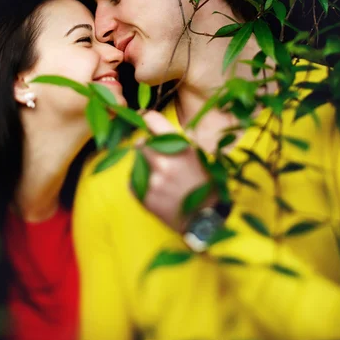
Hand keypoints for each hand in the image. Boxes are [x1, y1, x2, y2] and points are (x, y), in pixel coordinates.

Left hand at [136, 111, 213, 232]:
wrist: (207, 219)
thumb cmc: (206, 184)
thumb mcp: (200, 155)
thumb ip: (180, 139)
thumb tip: (157, 122)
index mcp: (181, 147)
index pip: (152, 120)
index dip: (147, 119)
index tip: (144, 119)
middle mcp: (164, 162)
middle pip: (140, 143)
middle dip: (145, 146)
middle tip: (154, 154)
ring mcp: (153, 181)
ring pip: (136, 163)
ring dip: (144, 166)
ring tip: (161, 177)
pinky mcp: (145, 197)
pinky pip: (133, 182)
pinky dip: (140, 183)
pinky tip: (156, 189)